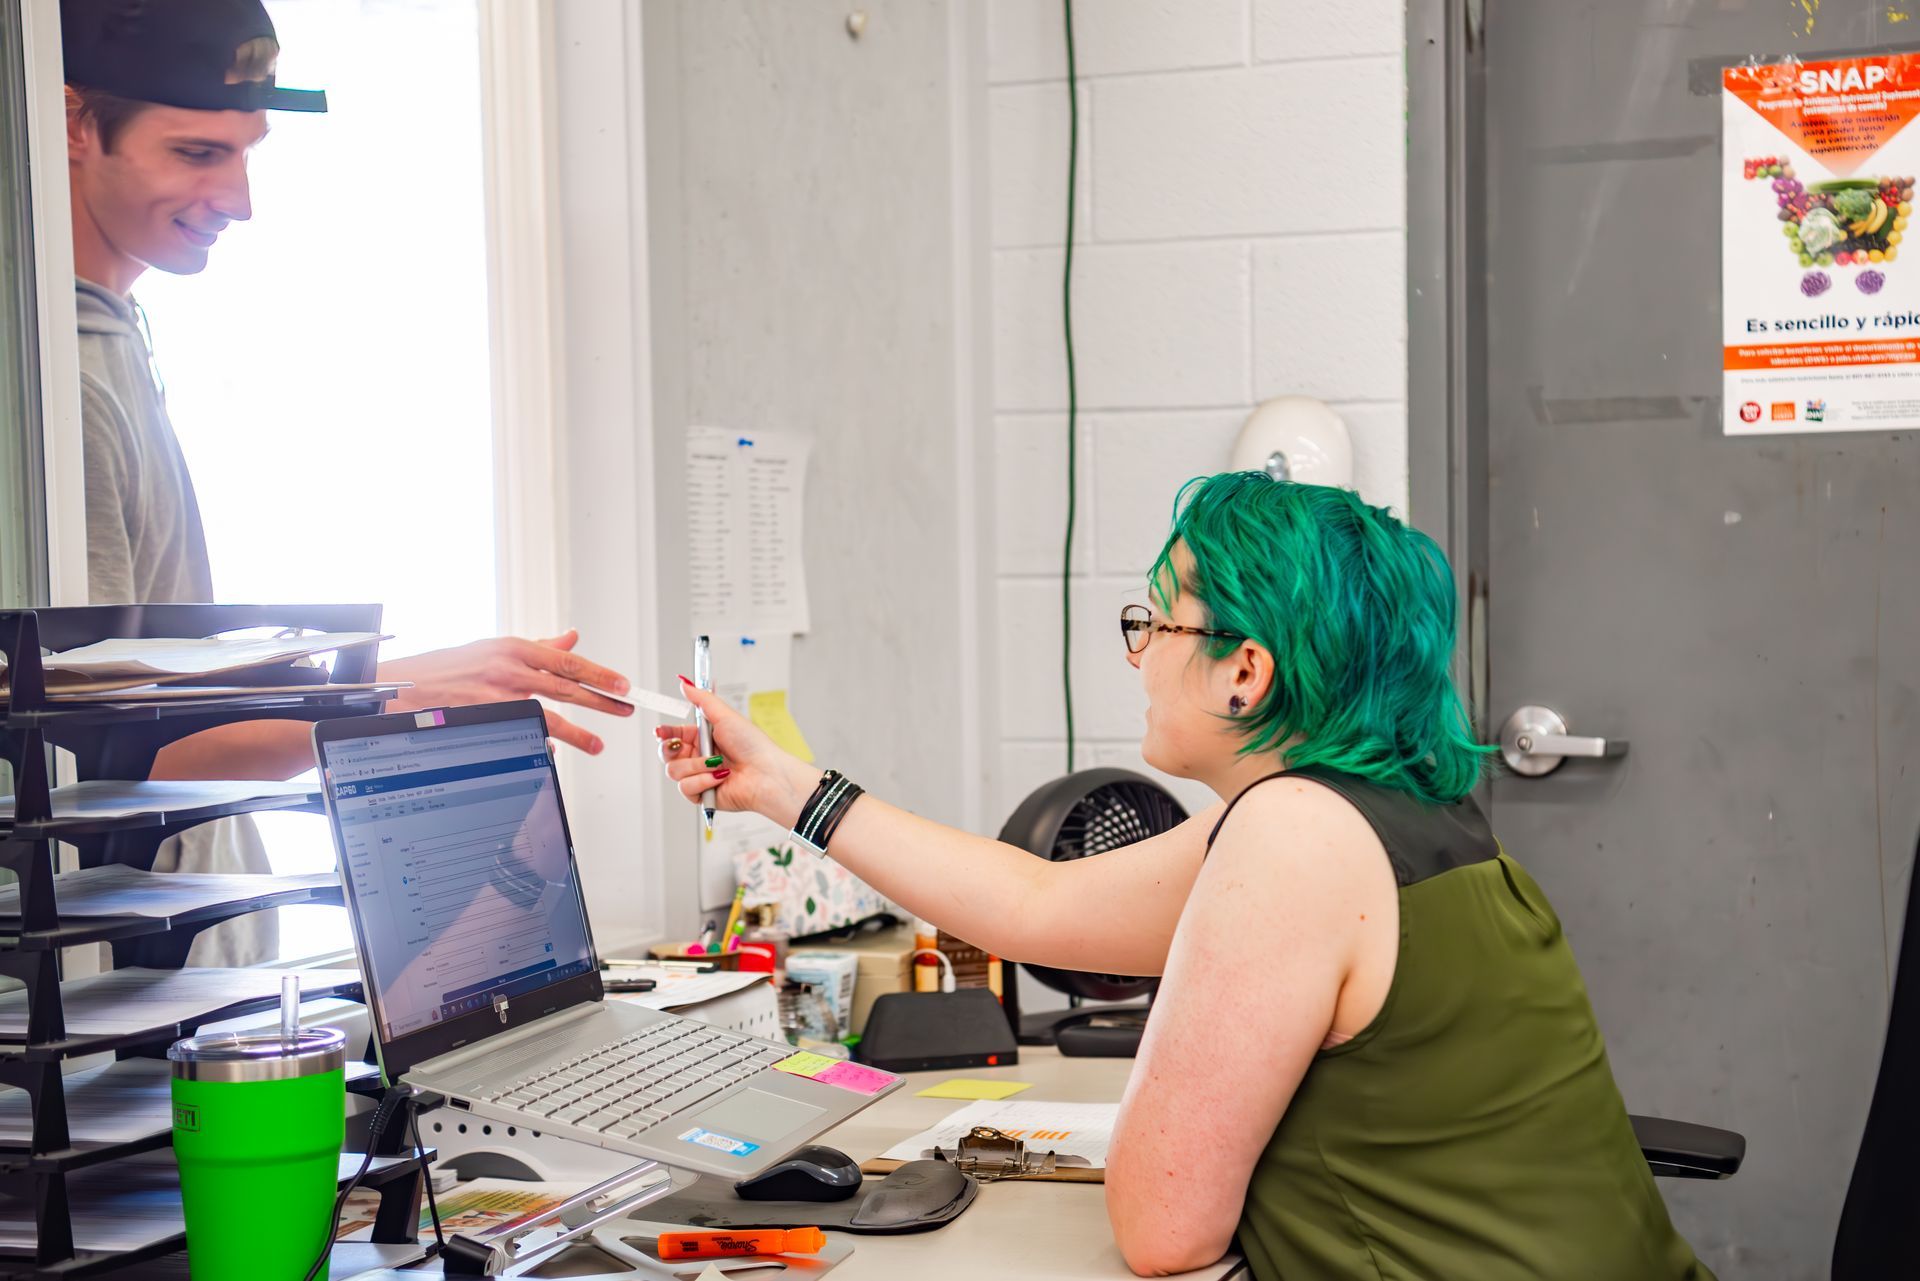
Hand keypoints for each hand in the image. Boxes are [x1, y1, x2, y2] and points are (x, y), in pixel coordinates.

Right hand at [379, 630, 632, 753]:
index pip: (567, 661)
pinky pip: (521, 737)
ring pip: (548, 717)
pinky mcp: (483, 722)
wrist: (402, 687)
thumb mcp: (494, 648)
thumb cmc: (449, 667)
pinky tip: (551, 753)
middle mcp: (507, 671)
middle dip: (601, 701)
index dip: (599, 674)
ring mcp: (495, 699)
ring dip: (577, 733)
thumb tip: (572, 638)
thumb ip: (538, 648)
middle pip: (566, 687)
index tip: (622, 685)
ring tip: (598, 744)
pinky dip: (539, 745)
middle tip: (625, 708)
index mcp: (514, 648)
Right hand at [657, 678, 821, 826]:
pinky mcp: (702, 795)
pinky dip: (702, 781)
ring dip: (696, 766)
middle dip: (670, 749)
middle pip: (667, 754)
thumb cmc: (752, 745)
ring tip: (717, 763)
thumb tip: (685, 683)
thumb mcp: (725, 716)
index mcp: (704, 738)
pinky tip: (719, 778)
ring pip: (674, 771)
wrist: (766, 774)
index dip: (665, 733)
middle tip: (682, 746)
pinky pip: (685, 788)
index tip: (660, 731)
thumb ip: (702, 699)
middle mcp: (699, 757)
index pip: (675, 734)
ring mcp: (700, 776)